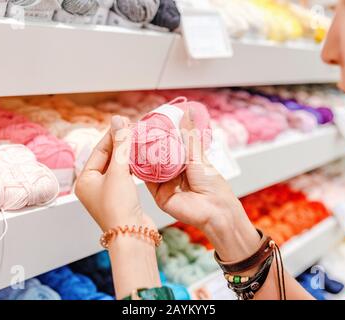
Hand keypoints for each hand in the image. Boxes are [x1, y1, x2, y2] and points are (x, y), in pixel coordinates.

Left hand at [75, 115, 154, 231]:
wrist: (132, 235)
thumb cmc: (118, 206)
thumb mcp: (118, 171)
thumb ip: (120, 145)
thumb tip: (118, 120)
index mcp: (85, 180)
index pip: (99, 150)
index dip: (112, 135)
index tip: (124, 122)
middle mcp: (93, 186)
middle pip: (108, 158)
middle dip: (121, 144)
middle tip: (134, 129)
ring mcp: (107, 193)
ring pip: (117, 167)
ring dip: (127, 154)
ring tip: (139, 140)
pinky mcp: (121, 198)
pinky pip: (125, 176)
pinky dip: (132, 166)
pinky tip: (141, 158)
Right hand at [146, 108, 260, 260]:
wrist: (214, 211)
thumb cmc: (212, 184)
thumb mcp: (198, 155)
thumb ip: (189, 135)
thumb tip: (187, 112)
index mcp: (185, 160)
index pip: (168, 144)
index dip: (158, 135)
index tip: (147, 122)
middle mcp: (173, 171)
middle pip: (156, 155)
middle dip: (146, 144)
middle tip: (134, 130)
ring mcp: (164, 183)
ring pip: (149, 166)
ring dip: (141, 155)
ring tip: (131, 141)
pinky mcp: (158, 194)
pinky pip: (146, 180)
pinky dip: (140, 170)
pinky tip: (133, 158)